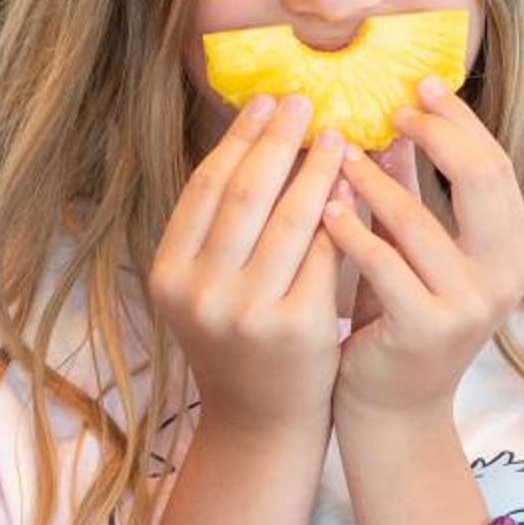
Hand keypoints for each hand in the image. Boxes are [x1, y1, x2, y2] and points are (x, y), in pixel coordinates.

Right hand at [149, 93, 350, 438]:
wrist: (261, 423)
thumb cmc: (242, 342)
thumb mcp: (210, 286)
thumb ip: (223, 226)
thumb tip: (260, 134)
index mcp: (168, 274)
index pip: (206, 188)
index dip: (238, 139)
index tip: (266, 102)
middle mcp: (198, 292)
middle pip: (245, 192)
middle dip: (279, 139)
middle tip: (306, 101)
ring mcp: (245, 313)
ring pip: (288, 218)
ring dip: (316, 168)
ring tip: (339, 136)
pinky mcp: (295, 329)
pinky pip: (322, 254)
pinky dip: (340, 214)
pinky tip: (354, 185)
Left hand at [323, 77, 523, 423]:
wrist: (391, 410)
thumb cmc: (397, 322)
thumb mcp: (413, 252)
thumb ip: (412, 193)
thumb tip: (398, 121)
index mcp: (514, 252)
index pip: (496, 167)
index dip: (461, 122)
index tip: (422, 86)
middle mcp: (506, 276)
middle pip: (481, 178)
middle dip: (434, 132)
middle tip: (390, 107)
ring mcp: (471, 304)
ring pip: (418, 218)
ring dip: (372, 176)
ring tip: (337, 151)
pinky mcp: (427, 326)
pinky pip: (382, 260)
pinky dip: (349, 228)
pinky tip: (323, 207)